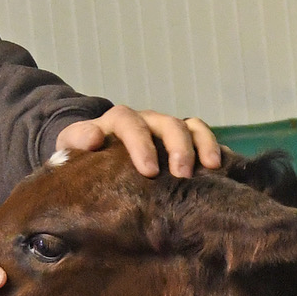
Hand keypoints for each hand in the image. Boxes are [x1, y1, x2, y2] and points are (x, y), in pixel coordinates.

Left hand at [56, 105, 220, 177]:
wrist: (95, 151)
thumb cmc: (83, 153)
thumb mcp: (71, 146)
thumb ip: (78, 141)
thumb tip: (95, 138)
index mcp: (118, 120)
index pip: (130, 123)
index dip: (142, 144)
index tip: (150, 171)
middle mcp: (146, 120)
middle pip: (167, 123)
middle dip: (178, 147)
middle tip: (183, 175)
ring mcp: (167, 129)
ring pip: (191, 126)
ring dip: (203, 145)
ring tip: (212, 168)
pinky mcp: (183, 141)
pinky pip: (204, 137)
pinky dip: (215, 148)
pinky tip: (225, 168)